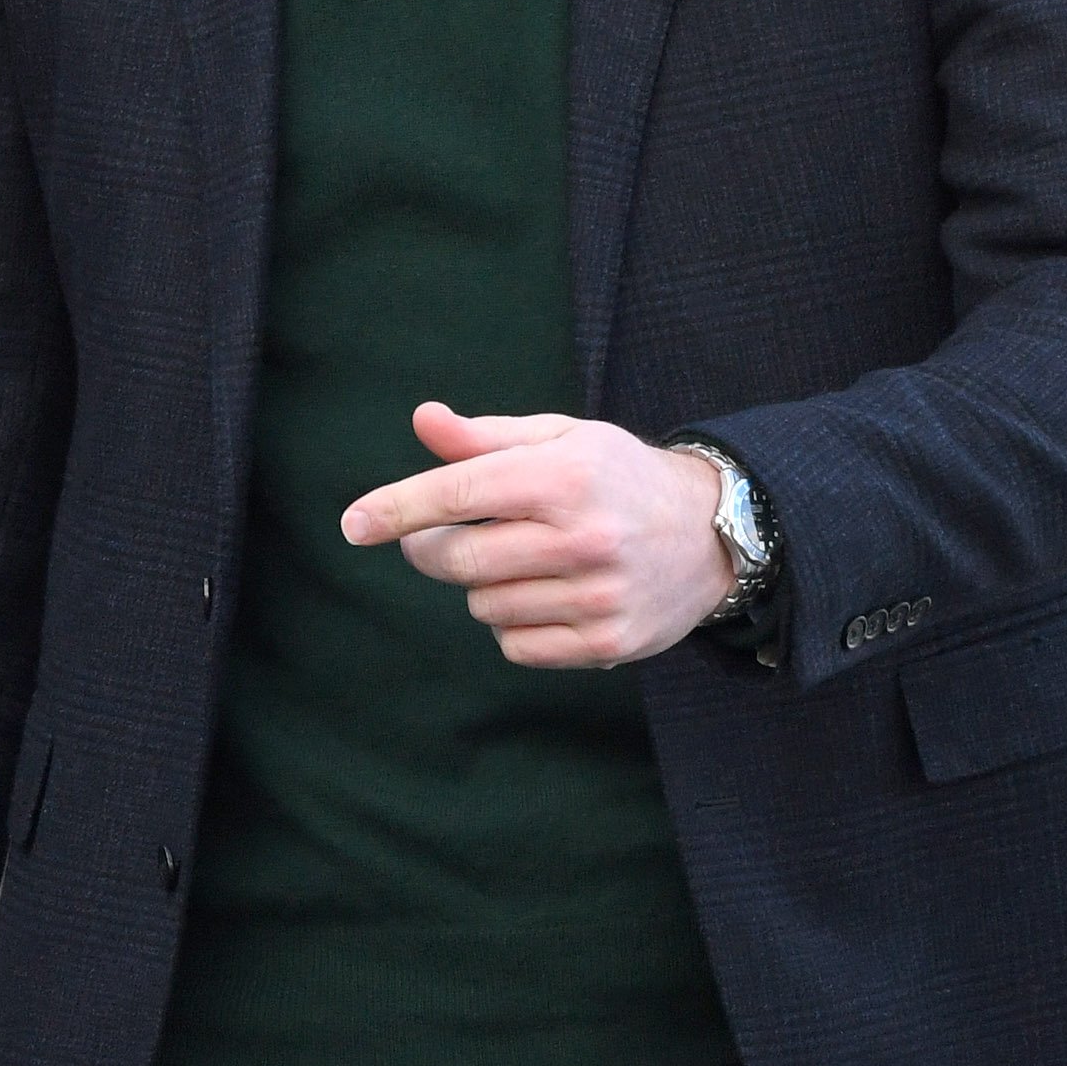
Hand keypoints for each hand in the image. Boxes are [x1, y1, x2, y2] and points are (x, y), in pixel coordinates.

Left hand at [342, 403, 735, 670]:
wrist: (712, 534)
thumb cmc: (619, 479)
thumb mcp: (562, 440)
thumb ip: (487, 437)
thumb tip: (423, 420)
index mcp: (567, 476)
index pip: (460, 493)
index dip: (398, 508)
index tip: (354, 524)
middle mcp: (584, 537)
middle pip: (459, 560)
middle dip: (432, 549)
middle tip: (437, 538)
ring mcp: (598, 595)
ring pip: (483, 605)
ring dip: (482, 586)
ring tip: (523, 561)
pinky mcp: (608, 643)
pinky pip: (516, 645)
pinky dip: (513, 625)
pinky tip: (546, 597)